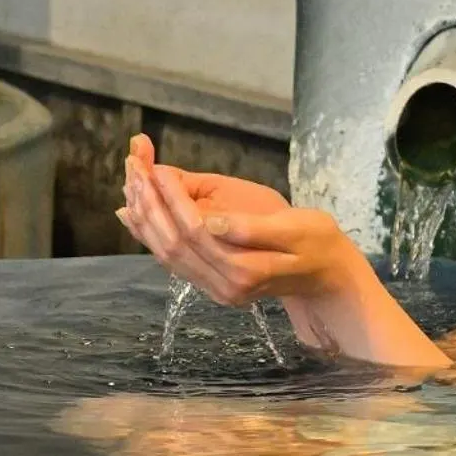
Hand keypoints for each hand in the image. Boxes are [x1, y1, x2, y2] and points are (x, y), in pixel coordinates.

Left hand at [118, 133, 355, 306]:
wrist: (326, 273)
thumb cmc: (316, 241)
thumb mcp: (294, 226)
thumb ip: (251, 228)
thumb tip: (209, 222)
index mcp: (247, 269)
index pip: (196, 229)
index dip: (173, 197)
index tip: (156, 165)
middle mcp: (226, 286)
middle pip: (174, 243)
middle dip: (150, 202)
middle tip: (133, 166)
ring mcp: (216, 290)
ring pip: (167, 254)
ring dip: (144, 217)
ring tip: (130, 181)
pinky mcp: (211, 286)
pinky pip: (172, 261)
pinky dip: (149, 235)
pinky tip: (133, 212)